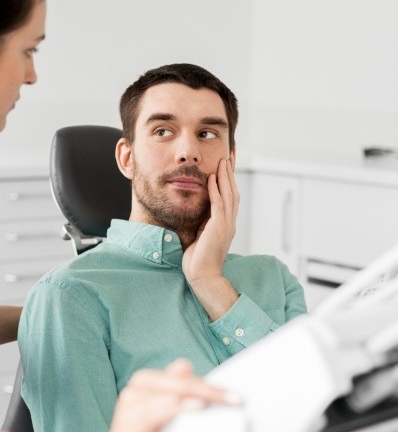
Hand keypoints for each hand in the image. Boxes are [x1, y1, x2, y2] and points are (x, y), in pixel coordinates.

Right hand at [102, 359, 237, 431]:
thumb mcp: (164, 419)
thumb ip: (177, 399)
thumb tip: (191, 374)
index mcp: (145, 382)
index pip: (182, 375)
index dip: (209, 383)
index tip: (233, 395)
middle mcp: (136, 387)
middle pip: (180, 381)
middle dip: (210, 389)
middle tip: (234, 399)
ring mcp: (131, 403)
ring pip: (172, 392)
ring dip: (200, 395)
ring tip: (221, 402)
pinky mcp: (130, 421)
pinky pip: (160, 410)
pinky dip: (180, 407)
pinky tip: (196, 407)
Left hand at [182, 158, 238, 283]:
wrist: (202, 276)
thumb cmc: (198, 260)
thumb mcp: (201, 236)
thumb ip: (203, 223)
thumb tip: (198, 213)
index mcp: (226, 224)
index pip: (230, 197)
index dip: (229, 180)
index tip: (227, 165)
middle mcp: (229, 222)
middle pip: (233, 192)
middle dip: (231, 173)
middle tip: (229, 156)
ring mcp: (226, 225)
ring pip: (229, 195)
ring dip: (225, 176)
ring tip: (223, 160)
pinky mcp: (219, 228)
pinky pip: (219, 205)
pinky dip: (216, 190)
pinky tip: (213, 178)